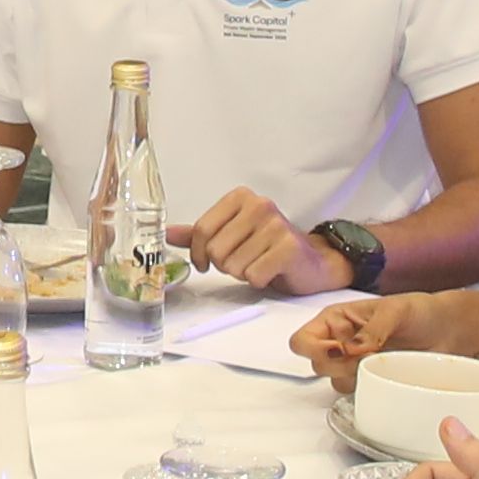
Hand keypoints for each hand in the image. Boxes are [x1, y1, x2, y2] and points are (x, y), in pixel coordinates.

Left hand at [179, 183, 338, 294]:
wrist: (311, 262)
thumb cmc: (268, 248)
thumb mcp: (231, 235)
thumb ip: (199, 234)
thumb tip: (167, 233)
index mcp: (240, 198)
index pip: (201, 230)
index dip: (198, 254)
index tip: (205, 263)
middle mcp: (259, 205)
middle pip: (215, 250)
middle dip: (224, 265)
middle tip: (242, 261)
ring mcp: (276, 225)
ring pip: (233, 265)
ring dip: (242, 273)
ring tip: (258, 264)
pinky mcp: (288, 248)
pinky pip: (253, 276)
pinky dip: (258, 281)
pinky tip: (270, 271)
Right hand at [291, 291, 440, 384]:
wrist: (448, 330)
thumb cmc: (419, 311)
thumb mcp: (396, 311)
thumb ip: (372, 329)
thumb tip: (352, 350)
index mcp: (335, 320)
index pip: (302, 340)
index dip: (313, 350)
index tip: (338, 351)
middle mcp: (338, 343)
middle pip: (316, 365)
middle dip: (340, 365)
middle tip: (368, 356)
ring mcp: (354, 365)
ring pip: (335, 383)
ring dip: (355, 378)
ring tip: (382, 363)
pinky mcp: (370, 382)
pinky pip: (357, 394)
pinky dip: (370, 389)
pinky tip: (388, 376)